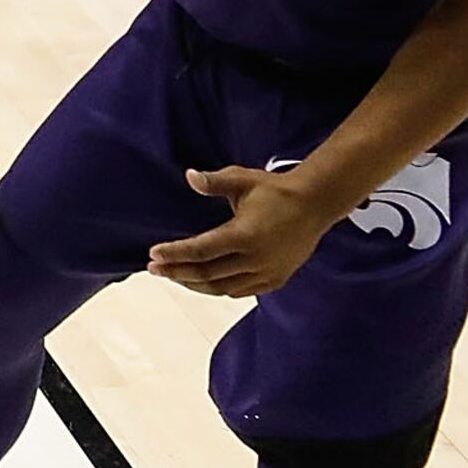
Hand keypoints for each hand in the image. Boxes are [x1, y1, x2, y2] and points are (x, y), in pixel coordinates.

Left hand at [145, 164, 337, 297]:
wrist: (315, 205)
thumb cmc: (275, 190)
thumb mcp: (242, 180)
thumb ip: (214, 182)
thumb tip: (189, 176)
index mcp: (244, 235)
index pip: (200, 251)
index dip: (174, 254)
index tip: (153, 255)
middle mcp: (255, 259)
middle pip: (207, 274)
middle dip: (177, 272)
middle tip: (154, 268)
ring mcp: (267, 273)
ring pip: (222, 288)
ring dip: (195, 284)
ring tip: (174, 276)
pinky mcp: (275, 280)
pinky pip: (240, 291)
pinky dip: (218, 289)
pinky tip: (203, 282)